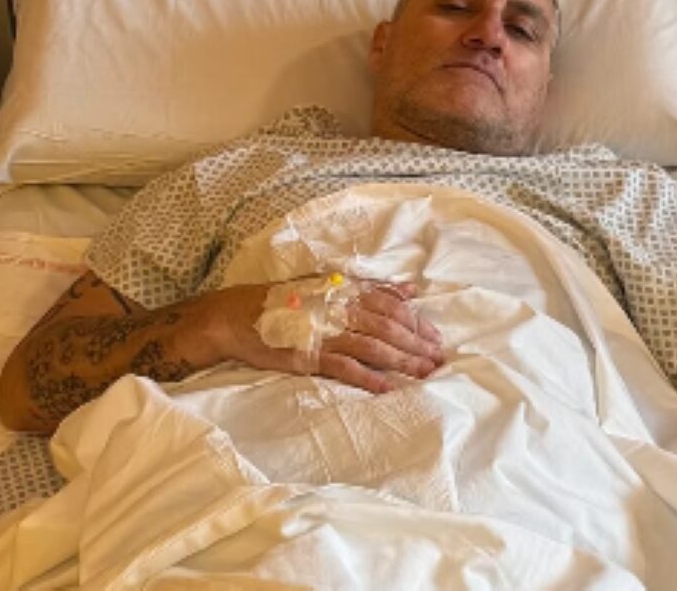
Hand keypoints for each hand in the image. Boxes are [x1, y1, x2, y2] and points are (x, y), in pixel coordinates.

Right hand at [216, 280, 444, 393]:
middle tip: (438, 360)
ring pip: (373, 346)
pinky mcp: (308, 355)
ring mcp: (324, 332)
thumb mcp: (332, 286)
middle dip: (417, 344)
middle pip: (389, 327)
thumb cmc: (288, 301)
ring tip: (423, 374)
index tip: (436, 338)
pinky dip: (368, 378)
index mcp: (346, 290)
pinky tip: (388, 389)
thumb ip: (373, 290)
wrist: (239, 315)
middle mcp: (339, 308)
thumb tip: (412, 291)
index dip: (417, 322)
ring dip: (402, 362)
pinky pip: (345, 368)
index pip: (393, 305)